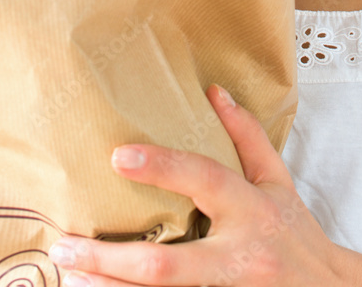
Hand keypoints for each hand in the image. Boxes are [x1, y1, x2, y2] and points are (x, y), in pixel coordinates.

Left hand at [48, 84, 344, 286]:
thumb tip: (215, 93)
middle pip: (168, 267)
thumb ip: (247, 137)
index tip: (119, 156)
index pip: (205, 180)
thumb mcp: (277, 182)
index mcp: (252, 210)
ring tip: (69, 275)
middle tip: (66, 246)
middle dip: (112, 260)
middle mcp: (238, 256)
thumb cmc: (295, 234)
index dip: (164, 167)